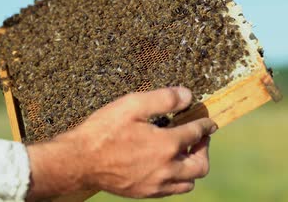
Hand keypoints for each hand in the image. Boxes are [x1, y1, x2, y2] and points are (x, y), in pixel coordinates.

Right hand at [25, 87, 216, 200]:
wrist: (78, 161)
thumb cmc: (103, 130)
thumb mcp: (132, 104)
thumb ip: (163, 99)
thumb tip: (187, 95)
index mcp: (166, 145)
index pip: (196, 133)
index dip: (206, 125)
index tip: (209, 122)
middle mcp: (166, 168)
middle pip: (201, 165)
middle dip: (204, 149)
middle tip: (199, 138)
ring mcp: (155, 184)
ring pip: (189, 182)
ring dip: (193, 166)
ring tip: (185, 153)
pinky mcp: (144, 193)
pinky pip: (172, 191)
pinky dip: (178, 179)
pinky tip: (168, 166)